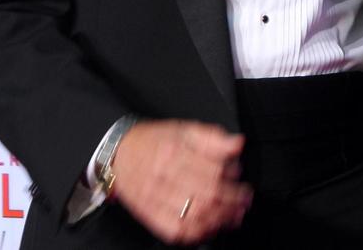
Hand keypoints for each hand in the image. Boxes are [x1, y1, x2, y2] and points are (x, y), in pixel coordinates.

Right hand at [109, 120, 250, 243]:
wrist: (119, 154)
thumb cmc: (154, 141)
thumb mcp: (184, 129)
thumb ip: (213, 137)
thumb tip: (237, 144)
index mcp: (175, 153)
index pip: (211, 171)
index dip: (231, 178)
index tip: (240, 179)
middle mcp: (164, 176)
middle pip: (205, 195)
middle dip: (231, 201)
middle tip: (244, 201)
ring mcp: (156, 198)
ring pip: (193, 216)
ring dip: (219, 219)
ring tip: (233, 216)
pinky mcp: (149, 215)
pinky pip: (175, 231)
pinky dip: (195, 233)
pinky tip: (209, 228)